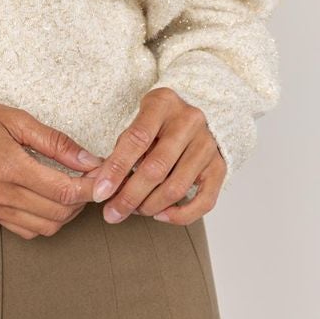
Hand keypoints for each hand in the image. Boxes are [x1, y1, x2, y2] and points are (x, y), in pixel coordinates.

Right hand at [0, 101, 105, 238]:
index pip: (62, 189)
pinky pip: (29, 231)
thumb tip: (89, 160)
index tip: (103, 179)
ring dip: (68, 212)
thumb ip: (55, 141)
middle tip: (91, 181)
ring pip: (47, 226)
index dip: (89, 188)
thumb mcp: (18, 120)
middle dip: (82, 200)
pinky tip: (50, 201)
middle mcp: (0, 193)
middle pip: (59, 212)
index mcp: (9, 166)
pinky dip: (47, 221)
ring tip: (72, 190)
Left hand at [89, 87, 224, 225]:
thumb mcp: (137, 121)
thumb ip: (121, 149)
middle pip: (156, 168)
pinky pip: (204, 200)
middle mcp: (189, 121)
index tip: (100, 192)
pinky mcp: (219, 166)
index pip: (136, 139)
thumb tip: (99, 184)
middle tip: (112, 212)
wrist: (194, 113)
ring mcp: (207, 144)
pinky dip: (180, 215)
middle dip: (129, 196)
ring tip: (133, 211)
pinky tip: (160, 215)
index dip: (116, 169)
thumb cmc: (158, 121)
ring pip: (176, 187)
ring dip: (150, 206)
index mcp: (163, 103)